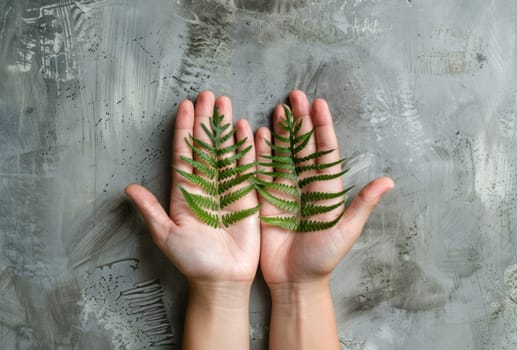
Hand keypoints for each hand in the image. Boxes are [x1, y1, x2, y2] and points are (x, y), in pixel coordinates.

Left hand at [125, 91, 258, 348]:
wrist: (223, 278)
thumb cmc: (193, 261)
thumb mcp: (167, 235)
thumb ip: (150, 210)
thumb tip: (127, 189)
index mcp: (185, 191)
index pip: (184, 153)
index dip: (185, 129)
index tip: (186, 105)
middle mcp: (206, 185)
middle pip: (205, 145)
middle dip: (206, 120)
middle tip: (208, 94)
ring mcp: (227, 188)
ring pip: (225, 150)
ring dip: (225, 126)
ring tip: (225, 102)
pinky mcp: (247, 195)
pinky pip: (246, 166)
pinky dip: (246, 147)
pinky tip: (245, 128)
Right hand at [256, 90, 393, 287]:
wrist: (295, 281)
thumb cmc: (322, 260)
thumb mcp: (344, 233)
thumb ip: (361, 205)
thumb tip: (388, 181)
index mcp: (325, 190)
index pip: (324, 152)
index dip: (322, 128)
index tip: (319, 105)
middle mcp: (304, 186)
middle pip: (302, 147)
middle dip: (300, 121)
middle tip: (295, 96)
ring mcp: (283, 191)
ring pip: (282, 154)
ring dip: (280, 132)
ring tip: (277, 109)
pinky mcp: (265, 200)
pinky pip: (262, 171)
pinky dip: (259, 153)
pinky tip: (257, 135)